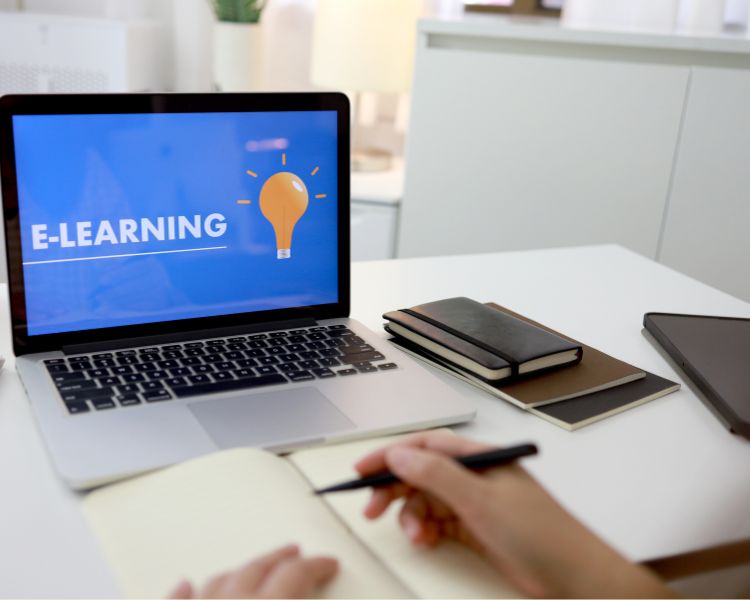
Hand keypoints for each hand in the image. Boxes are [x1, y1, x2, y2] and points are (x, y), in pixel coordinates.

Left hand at [168, 544, 337, 598]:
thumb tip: (315, 596)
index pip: (296, 575)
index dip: (316, 565)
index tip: (328, 563)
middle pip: (258, 568)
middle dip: (280, 558)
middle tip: (296, 554)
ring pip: (220, 580)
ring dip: (241, 570)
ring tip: (252, 567)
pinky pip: (179, 599)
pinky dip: (186, 590)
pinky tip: (186, 583)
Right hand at [355, 430, 672, 597]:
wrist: (573, 576)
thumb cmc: (543, 533)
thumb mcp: (482, 500)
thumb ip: (437, 475)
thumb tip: (400, 456)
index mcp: (478, 458)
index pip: (424, 446)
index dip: (390, 455)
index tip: (363, 471)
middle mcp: (474, 476)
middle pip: (420, 473)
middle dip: (394, 488)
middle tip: (373, 508)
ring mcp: (474, 502)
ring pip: (426, 501)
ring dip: (412, 517)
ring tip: (415, 536)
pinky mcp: (475, 527)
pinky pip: (437, 523)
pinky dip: (426, 532)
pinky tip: (426, 541)